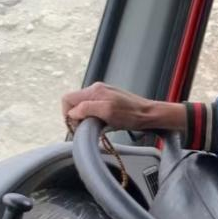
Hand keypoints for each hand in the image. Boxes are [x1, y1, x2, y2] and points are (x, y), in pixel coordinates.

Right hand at [61, 81, 184, 131]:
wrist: (149, 115)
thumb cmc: (132, 115)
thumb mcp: (107, 112)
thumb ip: (87, 108)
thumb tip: (72, 112)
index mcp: (94, 90)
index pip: (67, 99)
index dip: (67, 114)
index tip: (76, 126)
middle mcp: (96, 90)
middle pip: (74, 103)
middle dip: (76, 117)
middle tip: (85, 128)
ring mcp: (103, 95)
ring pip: (83, 107)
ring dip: (85, 118)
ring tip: (95, 126)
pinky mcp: (109, 101)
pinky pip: (93, 109)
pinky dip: (93, 118)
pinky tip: (102, 124)